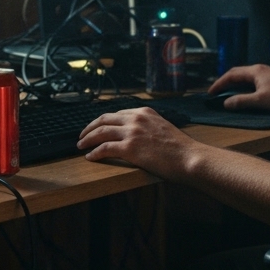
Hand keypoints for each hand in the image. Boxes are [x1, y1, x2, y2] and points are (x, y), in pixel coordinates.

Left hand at [76, 107, 199, 179]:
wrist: (189, 157)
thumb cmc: (180, 148)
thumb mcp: (163, 128)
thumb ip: (148, 127)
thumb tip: (138, 135)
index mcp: (144, 112)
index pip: (117, 113)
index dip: (103, 121)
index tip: (97, 127)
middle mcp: (136, 118)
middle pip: (104, 119)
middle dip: (90, 127)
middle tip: (82, 135)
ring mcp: (132, 132)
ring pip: (101, 132)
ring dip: (87, 139)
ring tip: (81, 145)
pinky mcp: (129, 148)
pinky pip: (105, 148)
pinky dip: (95, 152)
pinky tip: (90, 157)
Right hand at [209, 64, 269, 110]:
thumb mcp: (260, 101)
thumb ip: (242, 101)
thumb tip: (226, 103)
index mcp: (254, 71)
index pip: (231, 75)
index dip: (219, 84)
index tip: (210, 93)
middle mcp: (259, 69)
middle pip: (237, 73)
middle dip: (225, 82)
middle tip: (216, 92)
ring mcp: (266, 73)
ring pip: (245, 76)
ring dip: (234, 84)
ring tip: (227, 93)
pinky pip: (252, 80)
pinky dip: (243, 86)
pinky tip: (244, 94)